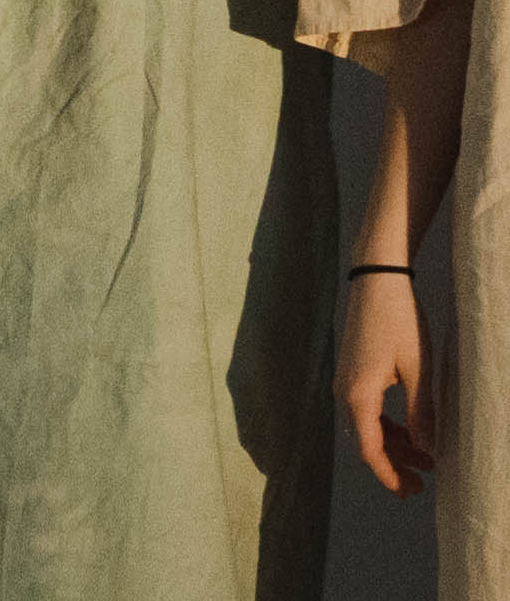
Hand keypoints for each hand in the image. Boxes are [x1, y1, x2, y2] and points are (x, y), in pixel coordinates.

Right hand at [338, 272, 436, 495]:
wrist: (377, 279)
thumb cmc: (399, 320)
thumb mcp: (419, 369)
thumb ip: (421, 413)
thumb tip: (426, 450)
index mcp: (358, 394)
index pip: (371, 450)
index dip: (390, 476)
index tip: (410, 493)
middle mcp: (345, 391)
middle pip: (367, 442)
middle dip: (394, 466)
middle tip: (423, 486)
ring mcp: (346, 380)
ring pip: (368, 427)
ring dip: (394, 446)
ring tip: (426, 461)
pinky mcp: (353, 370)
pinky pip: (367, 410)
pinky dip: (388, 427)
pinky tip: (411, 432)